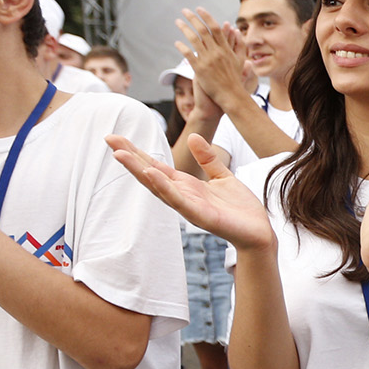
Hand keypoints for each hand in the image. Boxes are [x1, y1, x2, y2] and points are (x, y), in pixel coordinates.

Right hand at [107, 134, 276, 250]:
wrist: (259, 232)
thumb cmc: (240, 208)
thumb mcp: (223, 177)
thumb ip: (208, 159)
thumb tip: (193, 137)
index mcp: (186, 186)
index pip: (156, 166)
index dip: (137, 153)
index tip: (117, 138)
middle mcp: (182, 196)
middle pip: (149, 174)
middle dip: (130, 158)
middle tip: (109, 140)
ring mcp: (188, 206)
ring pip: (158, 187)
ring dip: (139, 171)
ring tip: (120, 155)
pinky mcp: (200, 215)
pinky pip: (178, 200)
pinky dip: (164, 187)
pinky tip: (151, 174)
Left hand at [176, 8, 248, 109]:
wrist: (231, 96)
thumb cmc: (235, 79)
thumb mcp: (240, 60)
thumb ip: (239, 44)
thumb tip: (235, 30)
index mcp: (225, 49)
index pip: (215, 27)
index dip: (206, 17)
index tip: (199, 9)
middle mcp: (216, 52)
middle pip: (203, 30)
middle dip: (193, 18)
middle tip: (185, 11)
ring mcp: (208, 60)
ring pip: (194, 40)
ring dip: (185, 29)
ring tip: (178, 22)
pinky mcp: (200, 69)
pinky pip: (189, 55)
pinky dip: (182, 47)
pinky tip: (177, 43)